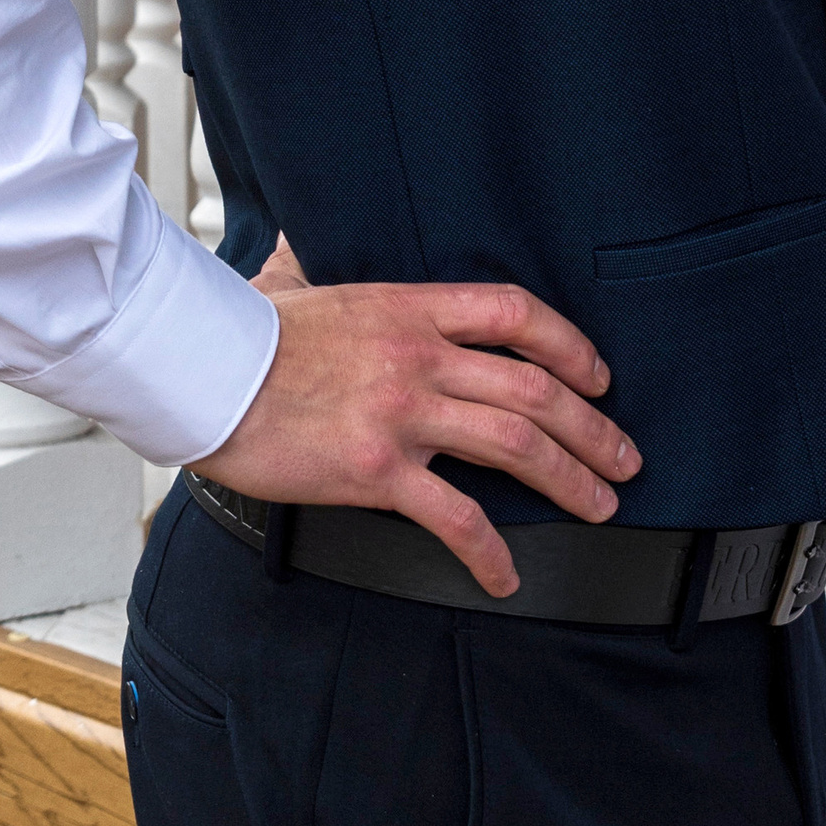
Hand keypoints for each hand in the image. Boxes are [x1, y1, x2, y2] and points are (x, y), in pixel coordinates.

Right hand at [189, 276, 638, 598]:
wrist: (201, 372)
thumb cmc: (244, 333)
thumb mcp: (298, 280)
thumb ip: (319, 267)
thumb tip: (301, 252)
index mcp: (410, 305)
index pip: (515, 312)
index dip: (570, 343)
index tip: (598, 375)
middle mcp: (419, 355)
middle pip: (534, 385)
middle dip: (592, 426)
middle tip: (624, 457)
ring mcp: (402, 412)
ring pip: (515, 442)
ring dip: (570, 478)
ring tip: (600, 506)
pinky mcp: (376, 470)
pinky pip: (454, 515)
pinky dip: (490, 550)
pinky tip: (506, 574)